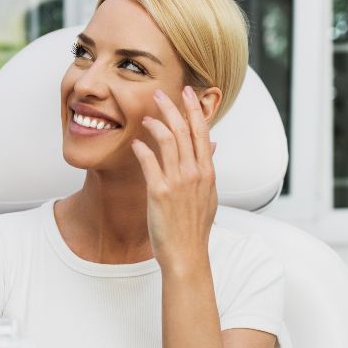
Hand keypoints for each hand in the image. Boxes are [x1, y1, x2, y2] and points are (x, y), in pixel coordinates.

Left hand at [130, 86, 217, 273]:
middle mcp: (195, 174)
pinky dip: (142, 148)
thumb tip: (211, 145)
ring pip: (168, 140)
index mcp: (208, 173)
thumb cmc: (194, 228)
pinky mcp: (159, 192)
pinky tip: (136, 143)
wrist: (187, 255)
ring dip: (156, 124)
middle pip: (184, 130)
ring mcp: (178, 182)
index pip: (202, 132)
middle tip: (160, 93)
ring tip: (146, 117)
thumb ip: (207, 168)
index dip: (194, 109)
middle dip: (172, 107)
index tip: (187, 92)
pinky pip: (149, 161)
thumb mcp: (209, 196)